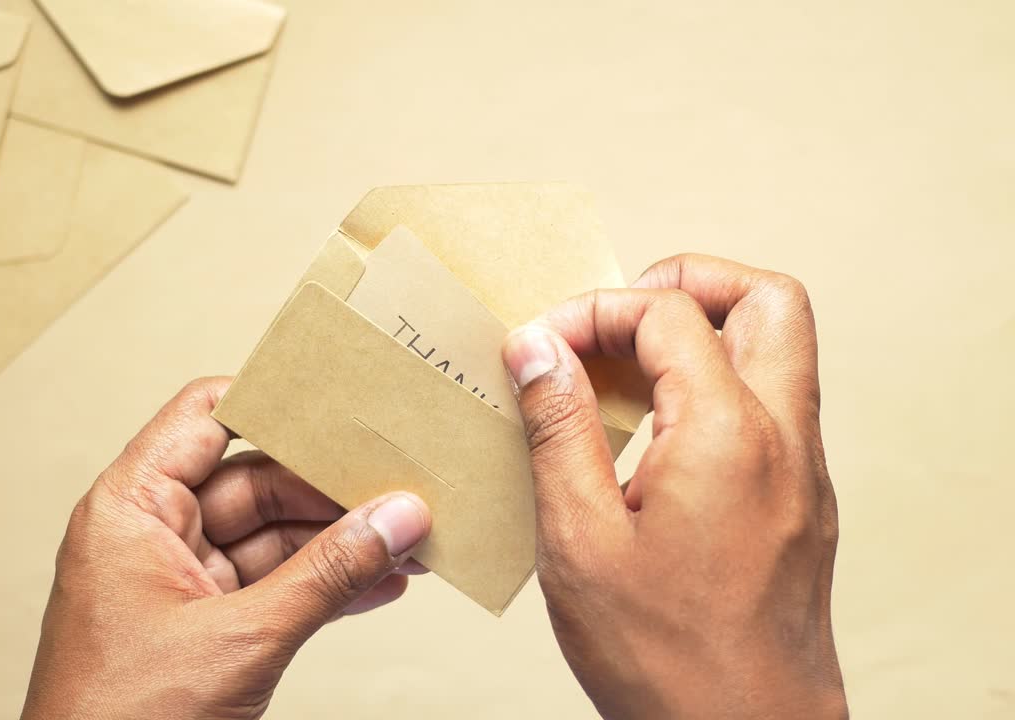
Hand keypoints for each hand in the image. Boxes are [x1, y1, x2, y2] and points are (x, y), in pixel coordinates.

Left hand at [20, 377, 430, 719]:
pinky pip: (274, 585)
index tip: (343, 401)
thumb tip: (395, 521)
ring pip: (272, 536)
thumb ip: (326, 575)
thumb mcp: (240, 640)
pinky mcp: (204, 625)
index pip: (206, 416)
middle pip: (254, 478)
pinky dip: (324, 586)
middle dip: (330, 490)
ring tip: (408, 540)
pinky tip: (380, 584)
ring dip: (339, 543)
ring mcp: (180, 580)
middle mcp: (152, 532)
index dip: (274, 400)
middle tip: (401, 488)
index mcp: (131, 508)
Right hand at [502, 255, 845, 718]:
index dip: (594, 309)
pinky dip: (715, 387)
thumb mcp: (578, 536)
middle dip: (686, 283)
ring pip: (780, 348)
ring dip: (704, 333)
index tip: (541, 344)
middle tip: (616, 315)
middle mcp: (785, 438)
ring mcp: (803, 470)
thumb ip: (559, 426)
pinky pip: (771, 405)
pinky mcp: (800, 501)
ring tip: (624, 372)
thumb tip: (536, 346)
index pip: (669, 314)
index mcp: (729, 434)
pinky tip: (650, 434)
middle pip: (767, 298)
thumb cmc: (664, 657)